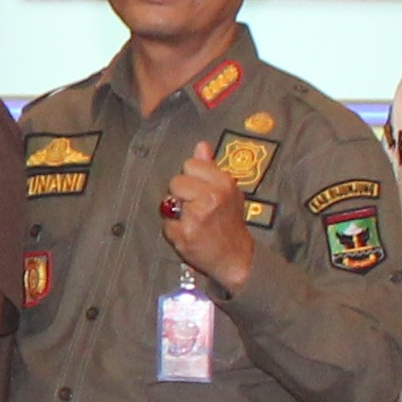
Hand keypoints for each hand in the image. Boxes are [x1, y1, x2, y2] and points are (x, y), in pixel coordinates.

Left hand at [162, 148, 253, 289]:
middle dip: (181, 194)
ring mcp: (197, 216)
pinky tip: (188, 233)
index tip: (201, 190)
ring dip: (175, 211)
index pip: (190, 164)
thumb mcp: (227, 190)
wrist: (235, 257)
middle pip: (176, 181)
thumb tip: (200, 145)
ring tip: (192, 220)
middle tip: (195, 207)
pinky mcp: (185, 233)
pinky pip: (166, 223)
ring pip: (168, 201)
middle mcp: (212, 197)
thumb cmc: (229, 220)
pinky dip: (173, 230)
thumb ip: (211, 167)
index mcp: (224, 183)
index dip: (192, 177)